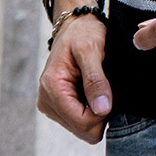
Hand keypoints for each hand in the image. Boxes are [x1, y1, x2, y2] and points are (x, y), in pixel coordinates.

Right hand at [37, 10, 111, 143]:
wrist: (74, 26)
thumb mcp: (92, 50)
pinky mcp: (57, 106)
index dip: (101, 113)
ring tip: (96, 85)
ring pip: (81, 128)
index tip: (109, 93)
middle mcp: (46, 101)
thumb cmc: (83, 32)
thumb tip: (102, 109)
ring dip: (95, 110)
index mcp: (51, 88)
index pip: (81, 122)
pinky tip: (91, 91)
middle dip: (98, 113)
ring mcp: (51, 105)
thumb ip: (96, 80)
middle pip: (81, 129)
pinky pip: (79, 120)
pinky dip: (90, 108)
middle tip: (104, 87)